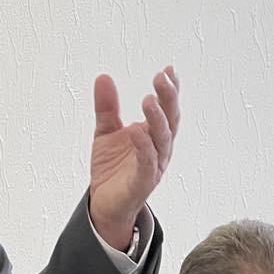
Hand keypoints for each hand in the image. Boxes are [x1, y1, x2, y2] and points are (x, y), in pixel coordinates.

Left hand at [89, 66, 179, 249]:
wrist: (104, 203)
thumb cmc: (113, 169)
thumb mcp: (106, 131)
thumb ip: (107, 107)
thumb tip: (103, 77)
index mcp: (153, 135)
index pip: (166, 109)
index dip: (170, 90)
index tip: (168, 70)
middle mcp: (159, 149)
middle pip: (169, 120)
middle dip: (168, 99)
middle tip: (161, 78)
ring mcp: (154, 166)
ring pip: (162, 140)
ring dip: (157, 119)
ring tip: (149, 100)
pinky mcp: (143, 182)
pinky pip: (147, 163)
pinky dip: (144, 147)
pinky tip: (136, 131)